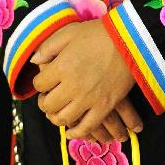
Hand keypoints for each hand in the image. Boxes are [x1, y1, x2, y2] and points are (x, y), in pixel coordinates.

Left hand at [31, 19, 142, 139]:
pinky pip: (86, 128)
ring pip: (63, 119)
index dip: (39, 83)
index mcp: (62, 66)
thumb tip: (34, 61)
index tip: (44, 81)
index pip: (39, 84)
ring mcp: (88, 99)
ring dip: (56, 118)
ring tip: (57, 112)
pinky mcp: (104, 107)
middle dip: (44, 103)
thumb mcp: (70, 32)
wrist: (130, 40)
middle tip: (48, 98)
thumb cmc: (99, 33)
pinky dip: (76, 132)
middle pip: (48, 104)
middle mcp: (72, 86)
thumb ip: (49, 46)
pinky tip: (72, 130)